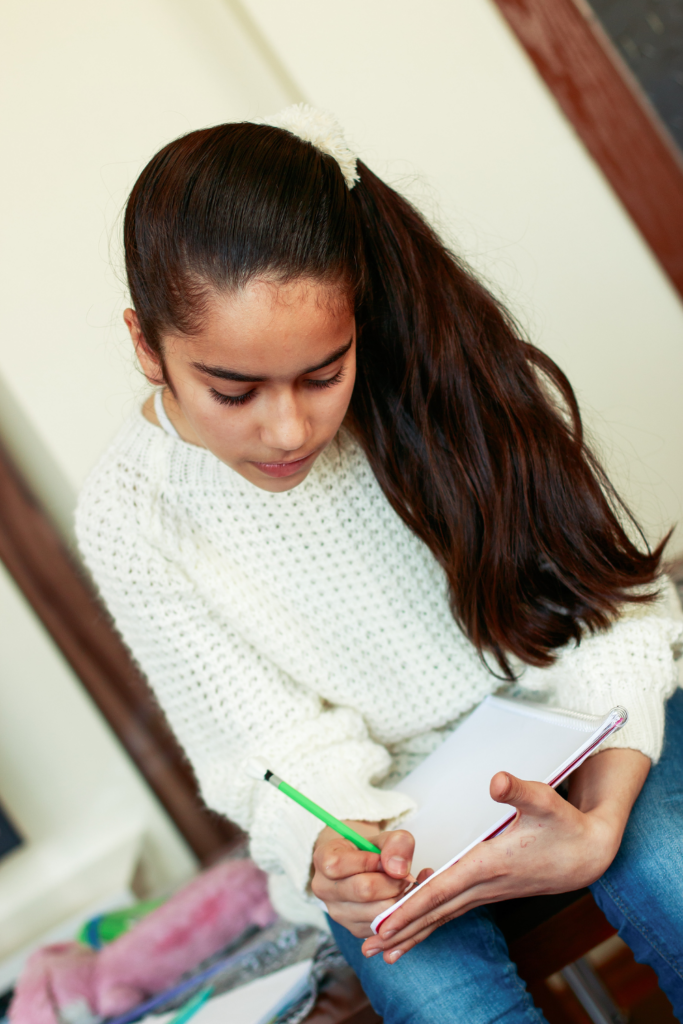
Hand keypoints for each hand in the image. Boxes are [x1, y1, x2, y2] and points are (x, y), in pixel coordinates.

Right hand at [311, 821, 419, 936]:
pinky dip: (395, 913)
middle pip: (363, 890)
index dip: (370, 860)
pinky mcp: (353, 928)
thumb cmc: (370, 850)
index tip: (383, 858)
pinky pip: (381, 925)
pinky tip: (394, 899)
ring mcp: (337, 912)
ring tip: (398, 886)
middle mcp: (323, 888)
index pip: (340, 864)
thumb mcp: (383, 836)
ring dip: (396, 898)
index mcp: (323, 858)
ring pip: (375, 911)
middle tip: (403, 875)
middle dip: (391, 881)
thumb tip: (399, 870)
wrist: (362, 867)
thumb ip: (395, 843)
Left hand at [362, 748, 649, 962]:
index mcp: (489, 863)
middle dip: (401, 930)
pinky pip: (452, 911)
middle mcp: (484, 884)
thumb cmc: (563, 824)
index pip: (442, 889)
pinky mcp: (488, 890)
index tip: (384, 924)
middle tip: (366, 948)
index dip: (411, 907)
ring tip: (380, 951)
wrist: (587, 855)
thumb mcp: (544, 801)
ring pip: (442, 916)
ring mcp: (486, 891)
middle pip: (435, 911)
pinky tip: (414, 930)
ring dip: (412, 933)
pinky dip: (430, 922)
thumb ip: (518, 790)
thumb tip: (496, 781)